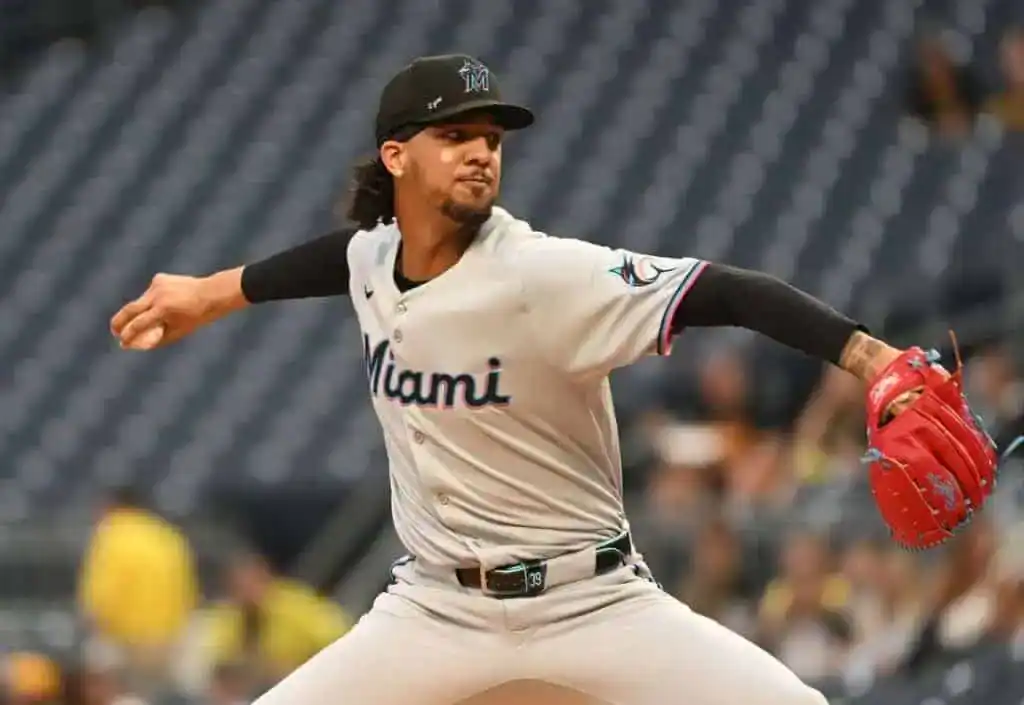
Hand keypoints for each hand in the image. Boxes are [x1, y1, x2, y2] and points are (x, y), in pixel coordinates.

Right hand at [110, 268, 246, 349]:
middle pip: (130, 309)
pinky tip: (169, 302)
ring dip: (141, 312)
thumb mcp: (178, 332)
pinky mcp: (159, 278)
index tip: (122, 343)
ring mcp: (157, 285)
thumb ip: (157, 339)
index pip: (138, 324)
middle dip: (119, 322)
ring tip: (163, 316)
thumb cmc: (196, 317)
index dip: (128, 335)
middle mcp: (158, 295)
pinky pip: (150, 293)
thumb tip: (135, 345)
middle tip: (114, 331)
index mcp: (163, 310)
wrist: (211, 294)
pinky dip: (153, 301)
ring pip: (140, 301)